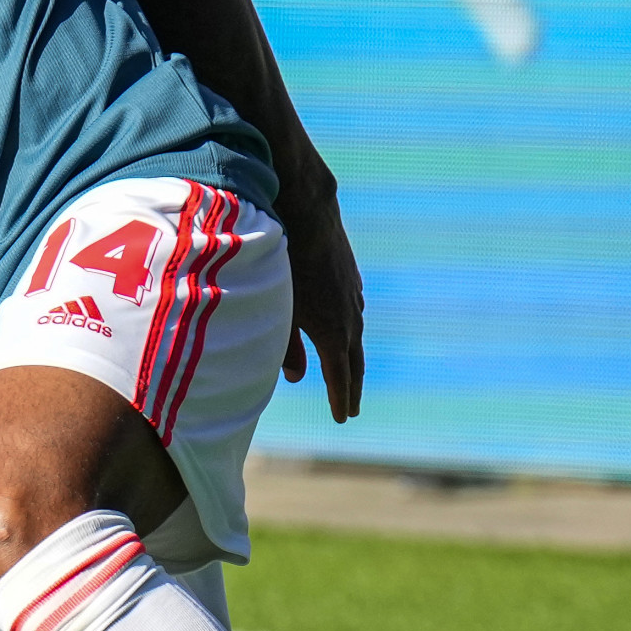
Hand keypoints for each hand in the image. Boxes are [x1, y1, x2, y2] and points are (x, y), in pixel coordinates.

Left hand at [282, 196, 364, 423]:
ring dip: (351, 358)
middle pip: (354, 361)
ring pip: (355, 335)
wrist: (307, 212)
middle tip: (351, 409)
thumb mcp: (276, 310)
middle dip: (350, 387)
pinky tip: (345, 331)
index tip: (342, 418)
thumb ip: (283, 347)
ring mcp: (353, 295)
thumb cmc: (281, 263)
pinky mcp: (350, 277)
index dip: (339, 398)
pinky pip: (353, 312)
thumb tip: (295, 377)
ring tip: (348, 376)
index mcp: (332, 331)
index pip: (339, 375)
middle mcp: (350, 317)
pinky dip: (350, 330)